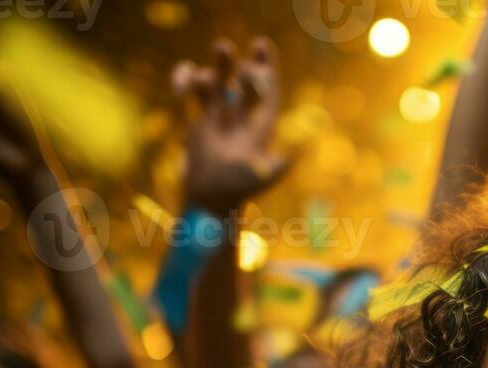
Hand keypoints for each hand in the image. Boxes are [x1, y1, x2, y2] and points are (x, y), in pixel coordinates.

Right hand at [171, 37, 289, 216]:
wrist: (209, 203)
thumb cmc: (237, 193)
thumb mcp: (263, 177)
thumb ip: (282, 163)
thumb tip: (306, 148)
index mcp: (260, 129)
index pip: (266, 92)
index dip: (266, 68)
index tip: (261, 43)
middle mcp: (241, 121)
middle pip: (242, 82)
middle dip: (237, 64)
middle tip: (226, 49)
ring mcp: (218, 120)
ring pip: (216, 83)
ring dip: (210, 70)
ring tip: (201, 76)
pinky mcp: (197, 123)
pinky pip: (192, 93)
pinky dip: (185, 81)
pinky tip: (182, 86)